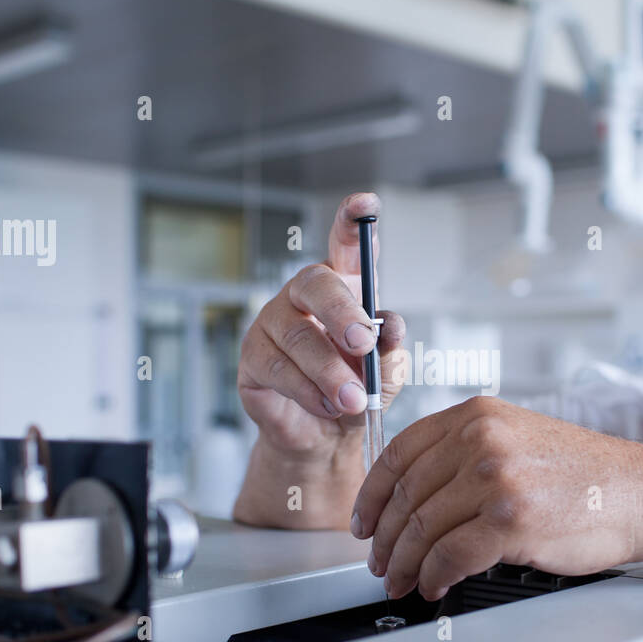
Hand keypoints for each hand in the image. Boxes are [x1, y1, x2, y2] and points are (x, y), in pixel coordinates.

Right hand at [237, 192, 405, 458]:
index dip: (353, 221)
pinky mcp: (252, 357)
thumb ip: (390, 349)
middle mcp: (304, 297)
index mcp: (344, 288)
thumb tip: (388, 327)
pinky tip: (327, 406)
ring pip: (299, 337)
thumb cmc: (358, 391)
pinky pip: (277, 369)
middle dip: (342, 314)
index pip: (346, 245)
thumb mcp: (386, 372)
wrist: (327, 437)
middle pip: (316, 283)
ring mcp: (273, 323)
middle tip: (362, 344)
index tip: (365, 204)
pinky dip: (309, 392)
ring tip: (354, 400)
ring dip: (331, 373)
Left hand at [350, 396, 642, 600]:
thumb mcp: (518, 438)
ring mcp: (495, 479)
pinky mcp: (509, 520)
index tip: (364, 521)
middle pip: (406, 496)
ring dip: (404, 565)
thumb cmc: (584, 475)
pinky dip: (433, 577)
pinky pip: (448, 557)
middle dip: (385, 540)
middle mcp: (481, 440)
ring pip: (421, 529)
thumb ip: (466, 453)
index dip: (372, 495)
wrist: (640, 494)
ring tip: (403, 582)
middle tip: (380, 563)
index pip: (399, 453)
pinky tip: (434, 586)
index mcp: (477, 416)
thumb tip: (413, 494)